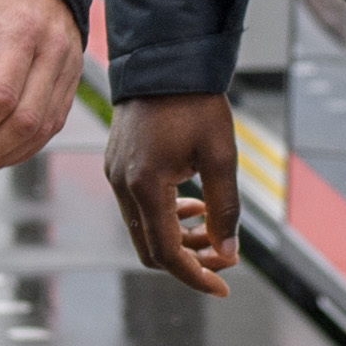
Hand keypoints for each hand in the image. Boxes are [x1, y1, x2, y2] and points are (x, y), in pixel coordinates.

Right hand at [104, 92, 238, 293]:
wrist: (164, 60)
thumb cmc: (196, 103)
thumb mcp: (220, 155)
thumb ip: (225, 208)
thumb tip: (229, 253)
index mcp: (146, 186)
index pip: (167, 253)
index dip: (196, 276)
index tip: (223, 286)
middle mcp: (123, 185)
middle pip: (151, 250)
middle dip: (189, 261)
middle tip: (225, 257)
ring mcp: (116, 175)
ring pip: (143, 230)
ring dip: (178, 238)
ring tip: (211, 227)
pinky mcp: (117, 165)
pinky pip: (137, 208)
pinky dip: (165, 216)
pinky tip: (192, 202)